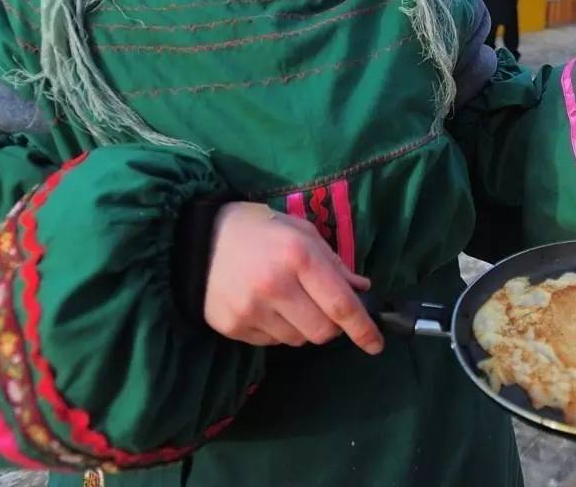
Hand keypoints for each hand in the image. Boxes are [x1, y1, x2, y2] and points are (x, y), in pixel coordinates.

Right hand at [204, 202, 382, 353]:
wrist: (199, 239)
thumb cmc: (261, 230)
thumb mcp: (302, 233)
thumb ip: (334, 263)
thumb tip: (361, 291)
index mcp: (299, 256)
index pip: (341, 305)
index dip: (363, 329)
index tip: (376, 344)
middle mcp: (275, 286)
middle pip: (322, 332)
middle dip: (331, 326)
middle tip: (322, 308)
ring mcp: (251, 310)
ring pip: (298, 341)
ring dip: (303, 328)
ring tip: (287, 301)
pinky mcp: (232, 327)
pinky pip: (271, 343)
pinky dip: (278, 330)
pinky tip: (265, 307)